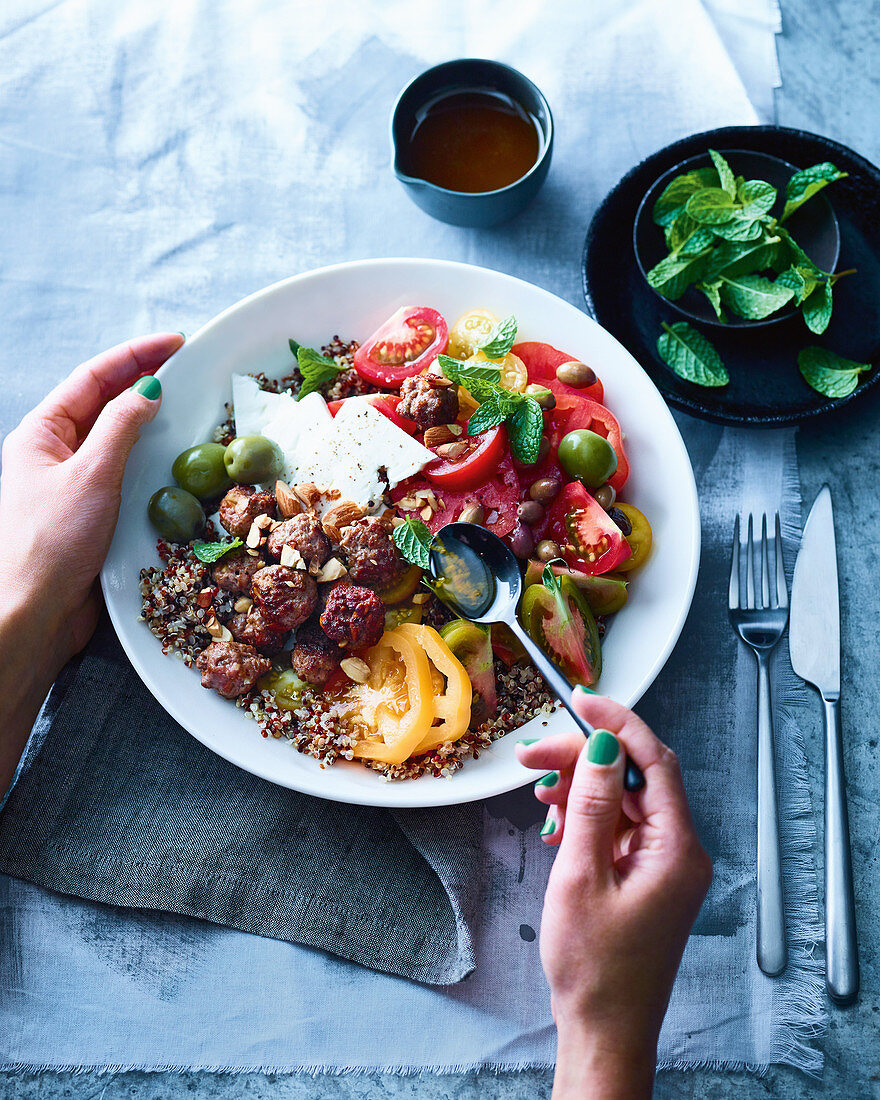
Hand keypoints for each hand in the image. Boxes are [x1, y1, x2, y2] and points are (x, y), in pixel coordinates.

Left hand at [0, 333, 182, 794]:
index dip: (133, 356)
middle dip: (143, 382)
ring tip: (187, 408)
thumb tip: (147, 390)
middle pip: (104, 404)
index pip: (92, 379)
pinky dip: (150, 464)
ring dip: (149, 423)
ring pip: (116, 441)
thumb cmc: (50, 542)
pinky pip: (126, 477)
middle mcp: (55, 455)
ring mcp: (74, 486)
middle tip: (187, 368)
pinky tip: (175, 463)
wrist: (33, 613)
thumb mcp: (90, 474)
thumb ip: (121, 428)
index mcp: (42, 434)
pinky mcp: (92, 517)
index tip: (174, 343)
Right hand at [515, 691, 711, 1099]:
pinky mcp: (645, 878)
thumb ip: (590, 806)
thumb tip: (600, 748)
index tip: (583, 701)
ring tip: (540, 793)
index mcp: (677, 848)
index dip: (619, 723)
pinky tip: (556, 824)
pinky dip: (586, 818)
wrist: (604, 1031)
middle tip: (535, 755)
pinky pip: (617, 828)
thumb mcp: (581, 877)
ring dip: (581, 788)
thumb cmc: (596, 969)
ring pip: (622, 801)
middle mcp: (679, 851)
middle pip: (634, 777)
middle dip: (585, 759)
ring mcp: (663, 865)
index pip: (654, 761)